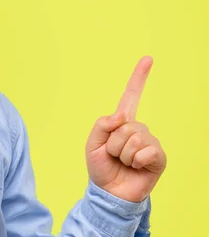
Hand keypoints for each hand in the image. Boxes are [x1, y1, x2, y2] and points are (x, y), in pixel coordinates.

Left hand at [85, 56, 166, 201]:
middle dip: (113, 143)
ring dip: (122, 154)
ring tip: (123, 163)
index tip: (148, 59)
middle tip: (113, 156)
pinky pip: (146, 151)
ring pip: (133, 138)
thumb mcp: (92, 143)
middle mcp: (138, 128)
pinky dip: (136, 161)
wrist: (109, 192)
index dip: (139, 77)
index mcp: (121, 122)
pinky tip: (136, 167)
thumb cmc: (101, 167)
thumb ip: (102, 125)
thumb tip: (122, 116)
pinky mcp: (158, 157)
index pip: (131, 96)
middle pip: (125, 124)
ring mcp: (149, 142)